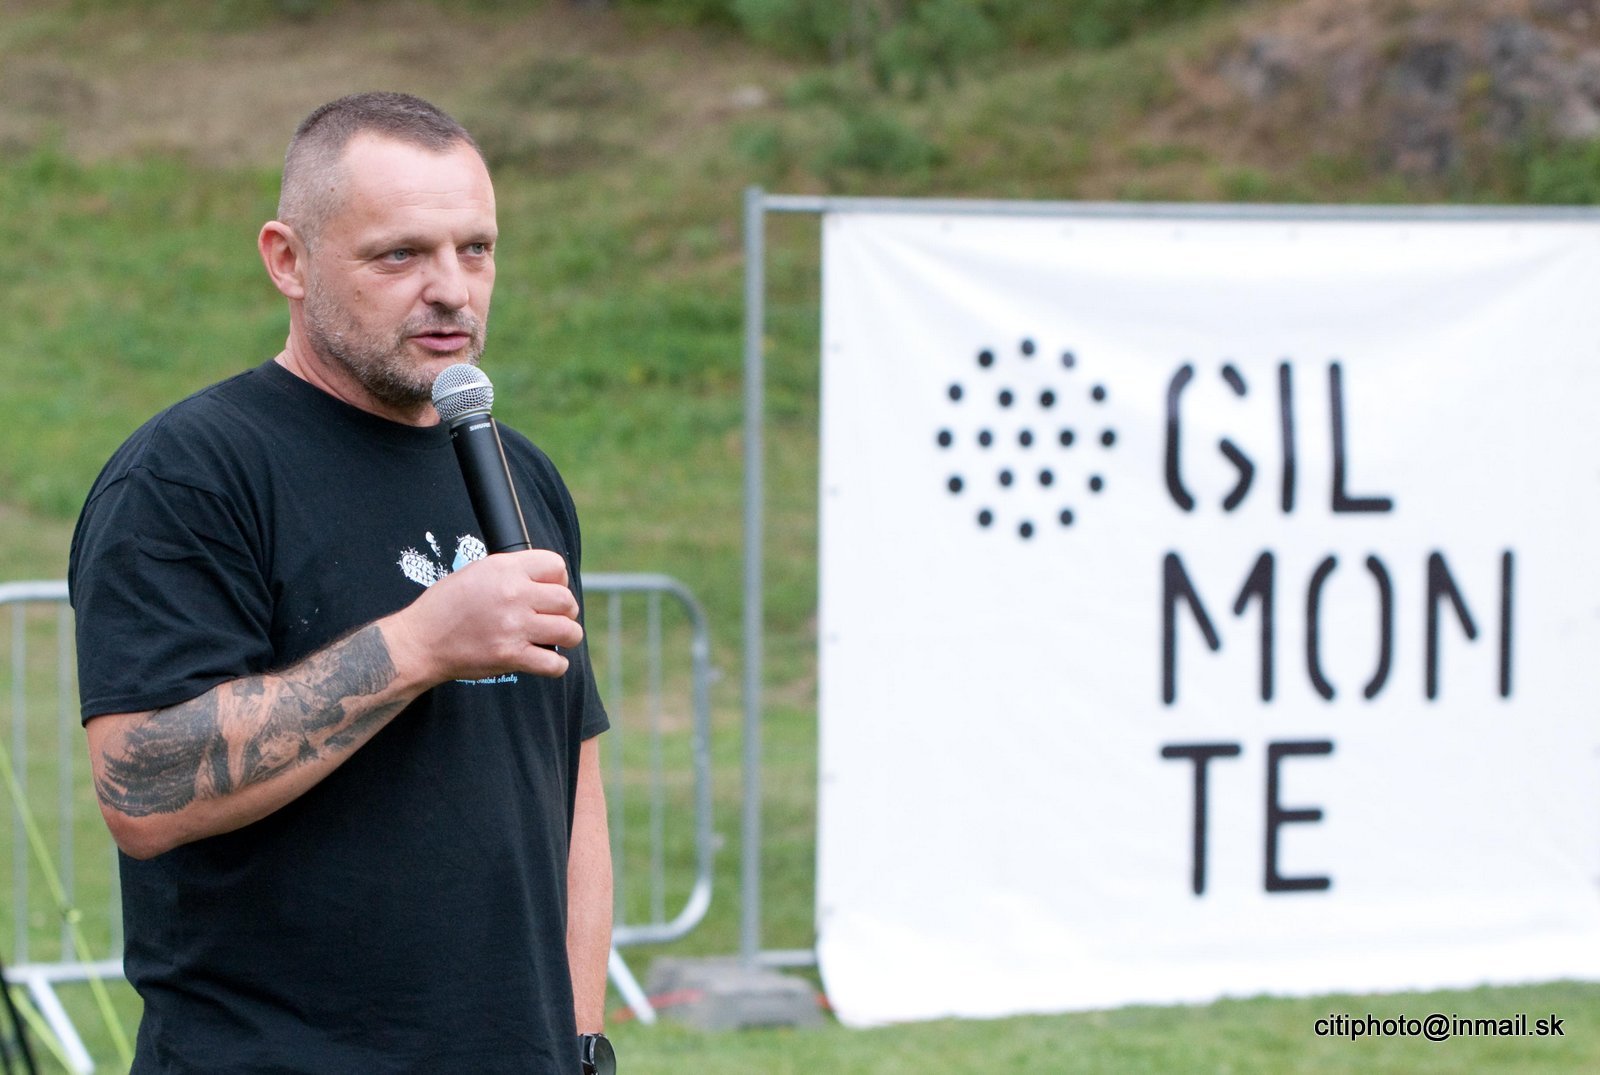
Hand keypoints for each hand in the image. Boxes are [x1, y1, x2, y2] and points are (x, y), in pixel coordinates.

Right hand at [384, 549, 583, 684]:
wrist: (420, 641)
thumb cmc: (445, 607)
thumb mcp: (476, 572)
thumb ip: (511, 572)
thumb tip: (544, 581)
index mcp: (505, 569)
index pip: (556, 566)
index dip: (559, 579)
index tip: (552, 590)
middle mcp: (513, 594)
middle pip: (566, 600)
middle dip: (567, 611)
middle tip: (555, 618)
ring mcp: (514, 626)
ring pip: (568, 631)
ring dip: (568, 636)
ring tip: (557, 638)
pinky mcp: (511, 656)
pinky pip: (554, 663)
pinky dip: (557, 665)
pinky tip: (547, 660)